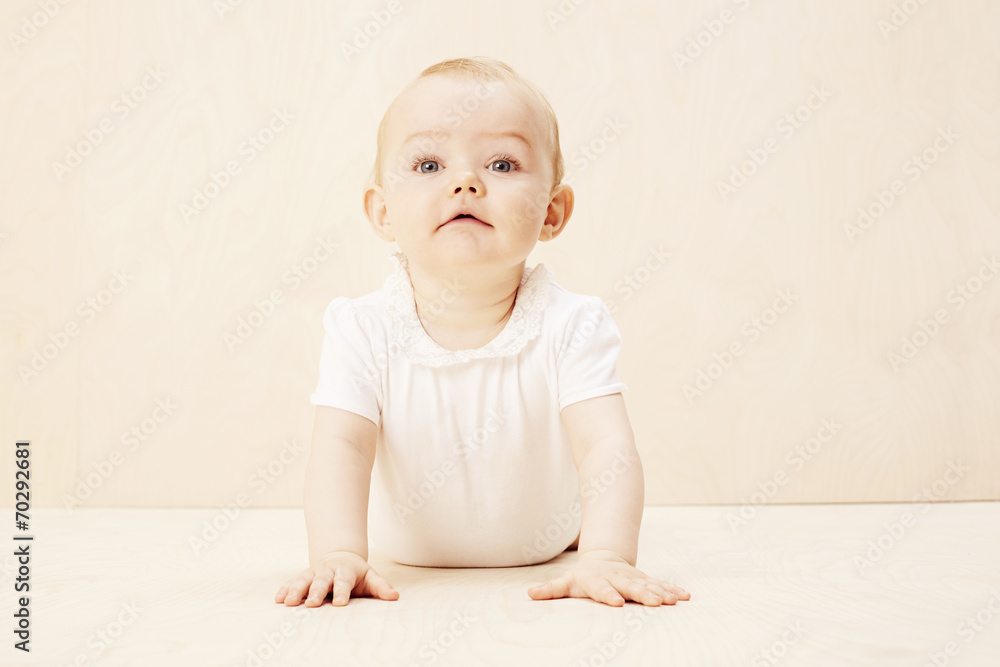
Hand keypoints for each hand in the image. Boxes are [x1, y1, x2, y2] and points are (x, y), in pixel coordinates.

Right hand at [274, 550, 398, 606]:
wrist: (339, 556)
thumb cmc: (356, 573)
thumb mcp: (370, 577)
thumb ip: (381, 587)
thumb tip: (395, 596)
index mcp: (344, 571)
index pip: (343, 582)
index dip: (342, 592)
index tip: (340, 604)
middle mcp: (327, 571)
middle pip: (321, 581)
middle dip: (316, 592)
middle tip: (311, 603)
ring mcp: (313, 573)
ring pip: (303, 580)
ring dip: (296, 590)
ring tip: (288, 602)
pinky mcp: (302, 577)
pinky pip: (292, 582)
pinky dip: (285, 589)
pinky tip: (278, 599)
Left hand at [527, 550, 689, 606]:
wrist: (605, 556)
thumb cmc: (583, 576)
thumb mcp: (567, 581)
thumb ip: (551, 589)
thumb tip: (529, 593)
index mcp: (598, 579)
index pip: (602, 588)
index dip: (608, 594)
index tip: (616, 603)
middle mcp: (619, 578)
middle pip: (631, 587)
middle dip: (643, 594)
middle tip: (655, 602)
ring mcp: (634, 578)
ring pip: (650, 585)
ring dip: (663, 592)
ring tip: (675, 600)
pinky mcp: (647, 580)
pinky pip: (662, 585)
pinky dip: (673, 590)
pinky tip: (686, 597)